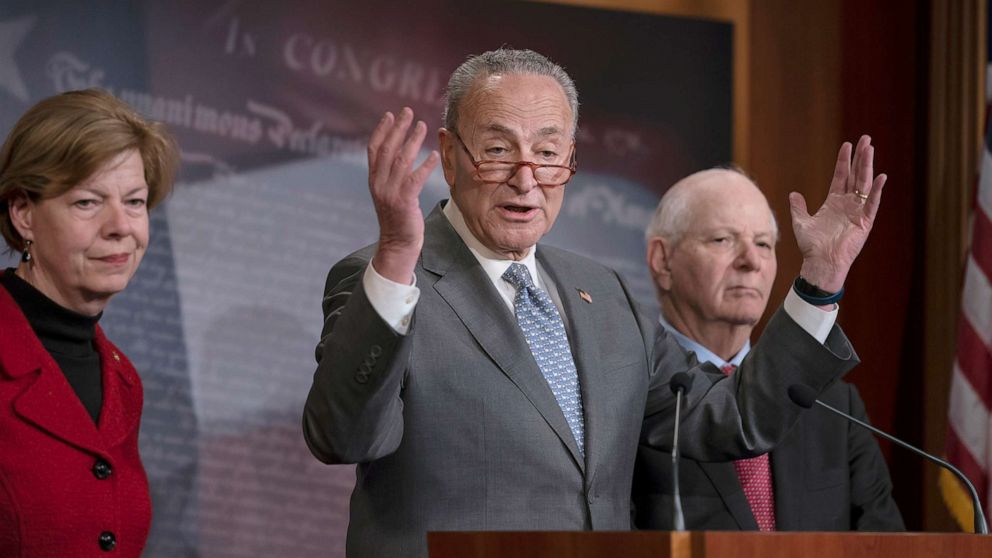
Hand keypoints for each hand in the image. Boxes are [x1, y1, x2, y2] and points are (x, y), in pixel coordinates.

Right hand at [367, 108, 439, 283]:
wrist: (397, 244)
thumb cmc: (398, 218)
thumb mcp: (389, 193)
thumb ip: (391, 175)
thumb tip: (400, 153)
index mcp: (374, 180)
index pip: (374, 149)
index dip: (381, 130)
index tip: (390, 115)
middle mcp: (379, 183)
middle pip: (387, 149)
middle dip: (398, 128)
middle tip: (408, 111)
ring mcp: (391, 193)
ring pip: (401, 160)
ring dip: (413, 140)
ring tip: (423, 125)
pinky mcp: (404, 202)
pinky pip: (416, 179)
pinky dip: (426, 165)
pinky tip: (435, 154)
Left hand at [789, 135, 885, 292]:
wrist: (820, 263)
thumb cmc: (812, 246)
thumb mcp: (801, 223)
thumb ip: (798, 208)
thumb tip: (793, 194)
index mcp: (834, 202)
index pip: (841, 176)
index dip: (844, 161)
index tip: (847, 145)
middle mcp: (848, 204)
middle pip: (856, 175)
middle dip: (860, 157)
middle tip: (866, 139)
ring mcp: (857, 212)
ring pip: (865, 184)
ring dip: (867, 167)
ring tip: (870, 149)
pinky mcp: (864, 222)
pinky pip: (872, 204)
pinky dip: (877, 191)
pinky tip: (881, 177)